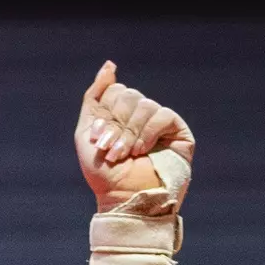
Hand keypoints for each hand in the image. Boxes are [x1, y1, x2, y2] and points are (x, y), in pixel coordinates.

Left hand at [76, 61, 194, 212]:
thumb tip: (110, 65)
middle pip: (128, 95)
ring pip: (144, 104)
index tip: (98, 141)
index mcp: (119, 114)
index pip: (114, 92)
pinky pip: (163, 114)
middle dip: (117, 125)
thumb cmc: (104, 173)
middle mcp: (139, 116)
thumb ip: (94, 97)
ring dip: (130, 133)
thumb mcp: (87, 133)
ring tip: (126, 155)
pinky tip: (143, 151)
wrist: (123, 199)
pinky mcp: (177, 131)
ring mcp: (159, 123)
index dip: (105, 115)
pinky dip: (148, 132)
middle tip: (112, 151)